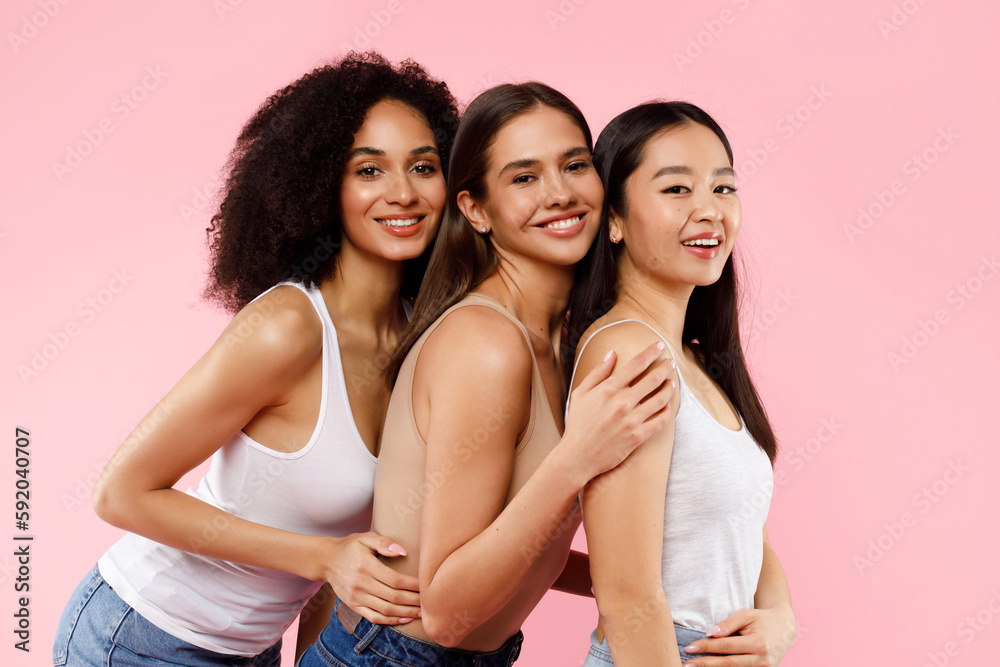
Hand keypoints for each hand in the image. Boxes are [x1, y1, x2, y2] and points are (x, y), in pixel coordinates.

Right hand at [322, 532, 420, 624]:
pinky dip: (391, 621)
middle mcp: (360, 584)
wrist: (326, 560)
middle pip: (393, 597)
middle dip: (414, 601)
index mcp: (366, 566)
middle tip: (430, 601)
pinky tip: (405, 618)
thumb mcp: (366, 537)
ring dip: (406, 613)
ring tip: (422, 612)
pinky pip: (374, 617)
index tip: (427, 585)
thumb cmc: (350, 547)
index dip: (413, 585)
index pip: (395, 580)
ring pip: (386, 610)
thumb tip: (404, 552)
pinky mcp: (353, 606)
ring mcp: (356, 597)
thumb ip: (384, 543)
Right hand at [563, 342, 675, 480]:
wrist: (577, 456)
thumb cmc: (577, 424)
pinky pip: (659, 422)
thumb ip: (598, 373)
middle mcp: (622, 402)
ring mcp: (631, 420)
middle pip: (652, 379)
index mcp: (608, 389)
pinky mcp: (637, 437)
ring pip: (660, 400)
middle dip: (665, 368)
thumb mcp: (580, 394)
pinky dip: (666, 413)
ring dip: (668, 389)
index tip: (660, 346)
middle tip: (671, 362)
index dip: (651, 353)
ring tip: (672, 383)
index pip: (636, 365)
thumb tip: (612, 354)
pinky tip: (667, 407)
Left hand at [681, 605, 796, 665]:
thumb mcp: (745, 615)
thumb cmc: (761, 619)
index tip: (689, 647)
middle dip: (705, 664)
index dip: (706, 647)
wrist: (784, 629)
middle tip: (686, 664)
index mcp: (759, 644)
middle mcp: (763, 661)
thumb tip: (709, 634)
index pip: (726, 647)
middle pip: (728, 664)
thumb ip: (727, 624)